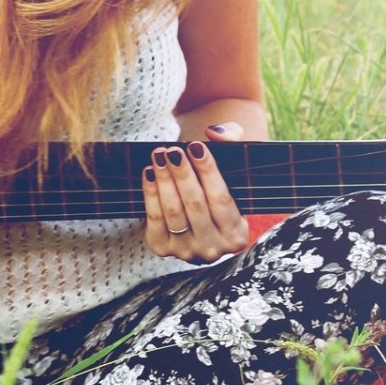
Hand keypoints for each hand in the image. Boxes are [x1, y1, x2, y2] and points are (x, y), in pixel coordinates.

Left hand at [142, 121, 251, 262]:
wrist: (197, 214)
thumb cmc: (217, 187)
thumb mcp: (234, 166)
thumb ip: (232, 140)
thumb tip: (215, 133)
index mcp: (236, 234)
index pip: (221, 199)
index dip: (208, 172)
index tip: (196, 147)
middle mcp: (213, 249)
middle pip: (195, 206)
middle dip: (182, 174)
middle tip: (173, 150)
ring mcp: (186, 251)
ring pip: (173, 212)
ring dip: (164, 181)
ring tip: (159, 156)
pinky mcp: (162, 248)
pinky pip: (154, 219)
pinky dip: (151, 194)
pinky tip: (149, 172)